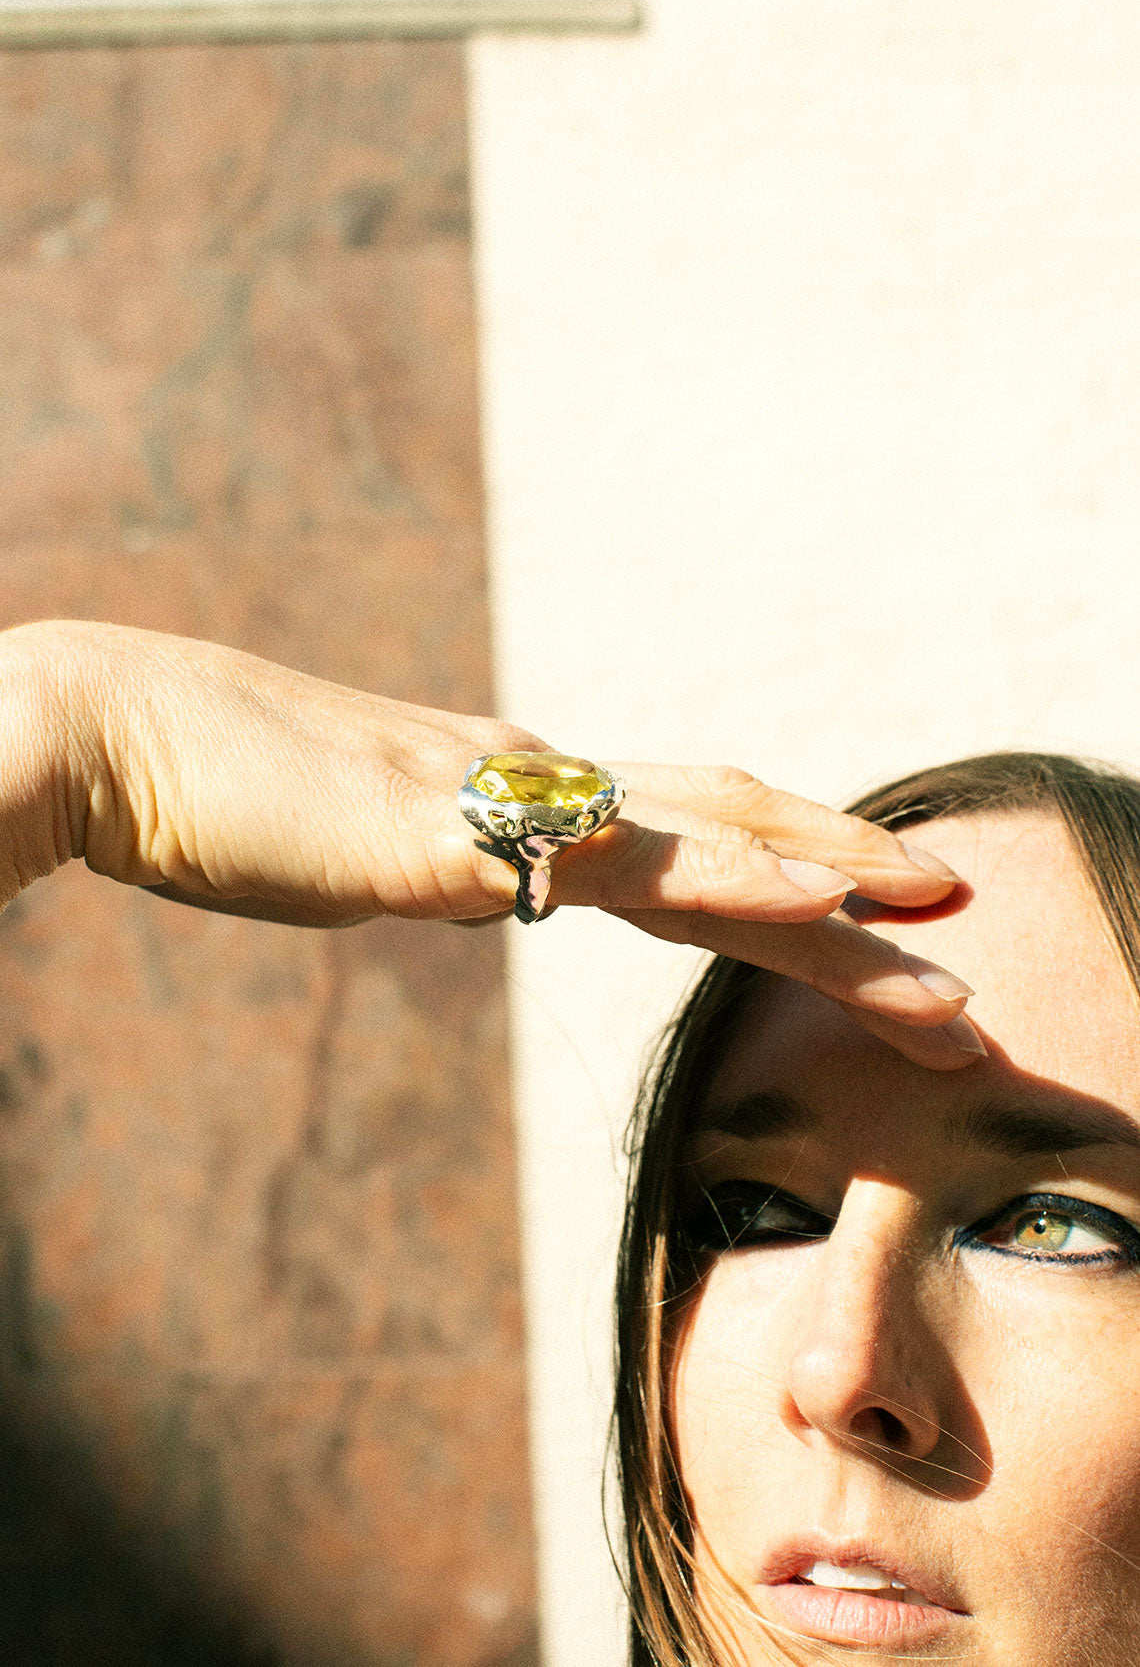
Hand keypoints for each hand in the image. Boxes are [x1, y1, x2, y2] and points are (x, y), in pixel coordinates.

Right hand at [0, 620, 977, 1070]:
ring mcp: (499, 801)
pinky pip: (619, 865)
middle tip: (962, 921)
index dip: (787, 857)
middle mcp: (532, 776)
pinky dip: (738, 880)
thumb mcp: (357, 839)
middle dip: (854, 879)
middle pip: (731, 826)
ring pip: (711, 843)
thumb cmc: (220, 793)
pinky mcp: (449, 840)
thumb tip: (472, 877)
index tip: (872, 905)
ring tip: (948, 950)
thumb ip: (434, 854)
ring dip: (840, 898)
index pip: (683, 826)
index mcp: (513, 782)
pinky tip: (821, 904)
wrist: (114, 736)